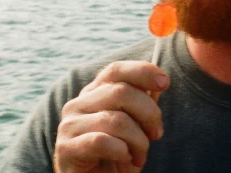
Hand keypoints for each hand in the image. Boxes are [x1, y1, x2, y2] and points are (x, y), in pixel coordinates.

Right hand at [54, 61, 169, 172]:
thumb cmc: (116, 156)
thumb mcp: (135, 127)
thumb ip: (142, 103)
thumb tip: (158, 82)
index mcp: (93, 94)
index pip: (116, 70)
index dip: (142, 71)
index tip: (165, 83)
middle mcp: (77, 104)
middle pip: (121, 92)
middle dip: (149, 114)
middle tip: (156, 135)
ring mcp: (69, 125)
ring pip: (116, 119)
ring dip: (138, 141)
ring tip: (140, 157)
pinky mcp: (66, 148)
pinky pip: (101, 141)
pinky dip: (121, 151)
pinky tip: (124, 159)